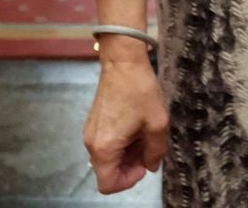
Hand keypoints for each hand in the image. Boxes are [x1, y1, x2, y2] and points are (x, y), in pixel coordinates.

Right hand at [83, 48, 168, 192]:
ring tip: (144, 135)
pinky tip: (136, 127)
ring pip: (108, 158)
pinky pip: (106, 145)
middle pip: (107, 172)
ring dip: (127, 154)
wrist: (123, 62)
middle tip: (149, 148)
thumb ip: (156, 150)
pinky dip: (121, 143)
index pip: (108, 184)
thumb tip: (151, 166)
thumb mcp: (157, 122)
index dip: (128, 181)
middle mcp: (91, 144)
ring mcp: (90, 133)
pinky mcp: (93, 124)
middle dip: (130, 166)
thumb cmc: (140, 90)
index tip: (144, 163)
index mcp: (104, 148)